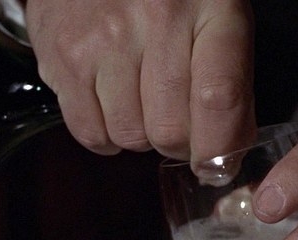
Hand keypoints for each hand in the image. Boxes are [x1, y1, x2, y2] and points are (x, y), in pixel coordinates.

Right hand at [25, 0, 255, 160]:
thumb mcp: (217, 17)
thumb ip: (232, 84)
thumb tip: (228, 155)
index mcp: (210, 8)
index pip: (220, 97)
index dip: (220, 146)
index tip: (218, 165)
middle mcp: (157, 19)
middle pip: (171, 128)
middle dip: (179, 144)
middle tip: (177, 127)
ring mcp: (105, 38)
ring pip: (131, 136)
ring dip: (141, 136)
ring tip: (141, 102)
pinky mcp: (65, 56)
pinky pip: (91, 133)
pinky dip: (106, 136)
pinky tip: (113, 106)